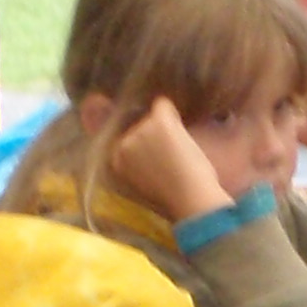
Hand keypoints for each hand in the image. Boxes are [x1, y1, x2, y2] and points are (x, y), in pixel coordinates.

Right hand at [105, 96, 230, 222]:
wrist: (191, 201)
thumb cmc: (175, 198)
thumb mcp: (146, 182)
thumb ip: (139, 164)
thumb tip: (147, 150)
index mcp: (115, 161)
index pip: (129, 140)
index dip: (148, 147)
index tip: (159, 161)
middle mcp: (122, 144)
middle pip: (140, 127)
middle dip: (157, 136)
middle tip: (173, 160)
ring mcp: (139, 131)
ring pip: (154, 118)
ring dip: (169, 130)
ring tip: (180, 155)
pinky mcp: (158, 122)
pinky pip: (163, 105)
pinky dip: (173, 113)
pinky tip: (182, 132)